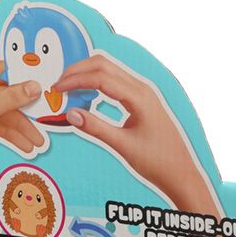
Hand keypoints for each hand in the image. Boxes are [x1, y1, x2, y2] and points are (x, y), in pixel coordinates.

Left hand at [0, 61, 45, 156]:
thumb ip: (12, 97)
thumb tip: (35, 87)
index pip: (3, 70)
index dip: (24, 79)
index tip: (44, 84)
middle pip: (7, 94)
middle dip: (25, 111)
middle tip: (45, 117)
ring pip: (5, 113)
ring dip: (21, 128)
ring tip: (37, 142)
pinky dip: (12, 136)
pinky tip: (25, 146)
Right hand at [54, 55, 221, 217]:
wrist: (179, 172)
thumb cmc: (156, 161)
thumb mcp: (122, 146)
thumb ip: (95, 128)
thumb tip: (71, 114)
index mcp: (139, 97)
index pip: (101, 77)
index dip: (75, 80)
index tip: (56, 89)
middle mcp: (141, 89)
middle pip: (104, 65)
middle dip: (78, 70)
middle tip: (57, 85)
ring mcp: (142, 93)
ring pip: (109, 71)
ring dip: (86, 75)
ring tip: (67, 90)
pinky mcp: (140, 101)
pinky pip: (114, 84)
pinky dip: (96, 85)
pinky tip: (85, 98)